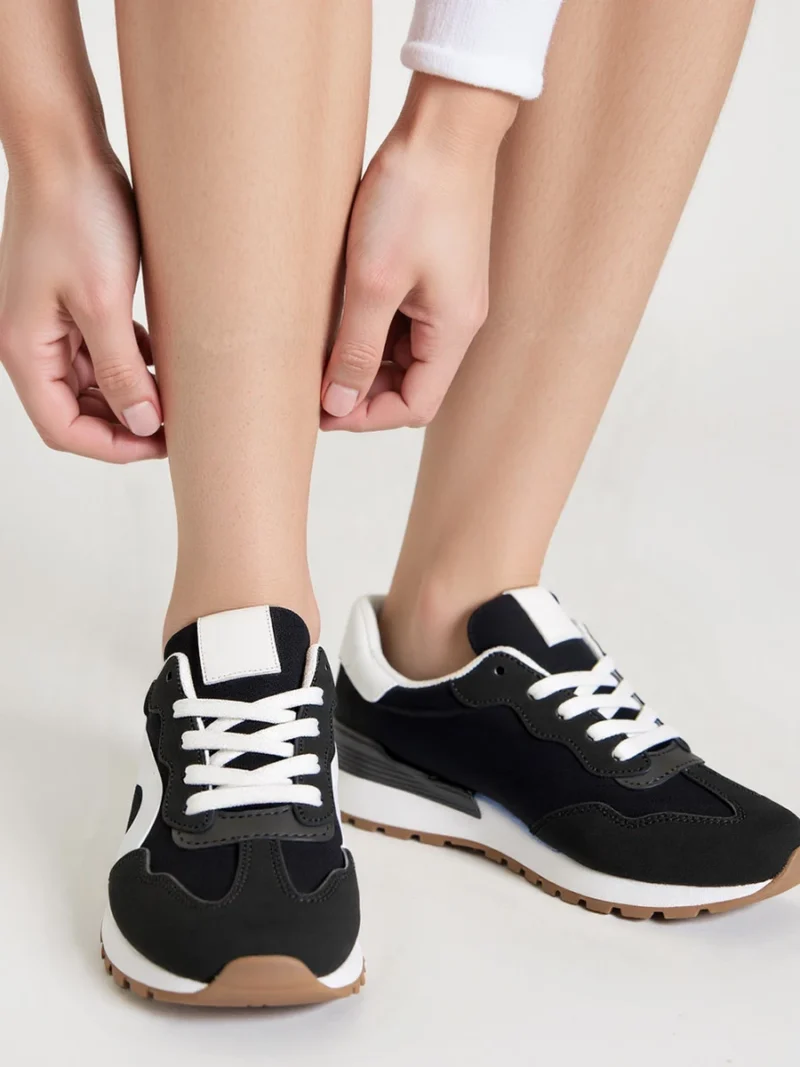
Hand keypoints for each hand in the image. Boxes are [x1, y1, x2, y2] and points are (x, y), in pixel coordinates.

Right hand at [0, 148, 164, 461]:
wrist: (66, 147)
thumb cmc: (77, 216)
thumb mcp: (105, 303)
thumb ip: (122, 371)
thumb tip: (143, 424)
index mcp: (25, 350)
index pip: (64, 428)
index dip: (113, 446)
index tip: (162, 443)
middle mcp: (31, 343)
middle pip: (77, 410)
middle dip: (125, 423)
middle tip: (178, 425)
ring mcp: (49, 322)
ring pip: (92, 383)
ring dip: (130, 394)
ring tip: (176, 396)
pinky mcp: (71, 302)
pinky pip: (99, 350)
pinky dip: (129, 363)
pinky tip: (161, 360)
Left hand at [321, 75, 516, 431]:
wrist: (444, 125)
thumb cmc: (414, 197)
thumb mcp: (374, 283)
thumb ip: (356, 350)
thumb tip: (337, 404)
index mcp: (453, 332)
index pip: (414, 405)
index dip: (366, 416)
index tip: (320, 410)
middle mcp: (456, 321)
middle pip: (410, 383)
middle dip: (361, 390)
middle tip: (311, 383)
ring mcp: (446, 296)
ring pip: (402, 353)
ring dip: (363, 358)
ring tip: (317, 350)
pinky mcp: (433, 272)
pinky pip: (402, 320)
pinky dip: (370, 328)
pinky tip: (337, 316)